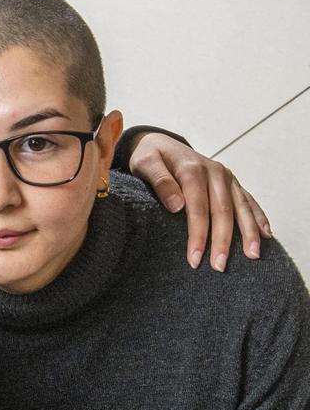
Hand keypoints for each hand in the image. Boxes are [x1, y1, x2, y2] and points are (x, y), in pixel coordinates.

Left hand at [128, 133, 271, 270]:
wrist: (160, 142)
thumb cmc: (149, 157)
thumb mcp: (144, 163)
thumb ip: (159, 181)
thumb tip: (177, 206)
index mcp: (192, 169)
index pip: (198, 207)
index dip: (198, 234)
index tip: (195, 258)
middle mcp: (214, 171)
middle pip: (222, 211)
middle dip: (223, 240)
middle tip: (220, 266)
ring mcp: (226, 176)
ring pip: (240, 207)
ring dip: (247, 232)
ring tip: (252, 256)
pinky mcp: (231, 181)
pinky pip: (248, 200)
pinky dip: (258, 216)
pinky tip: (265, 234)